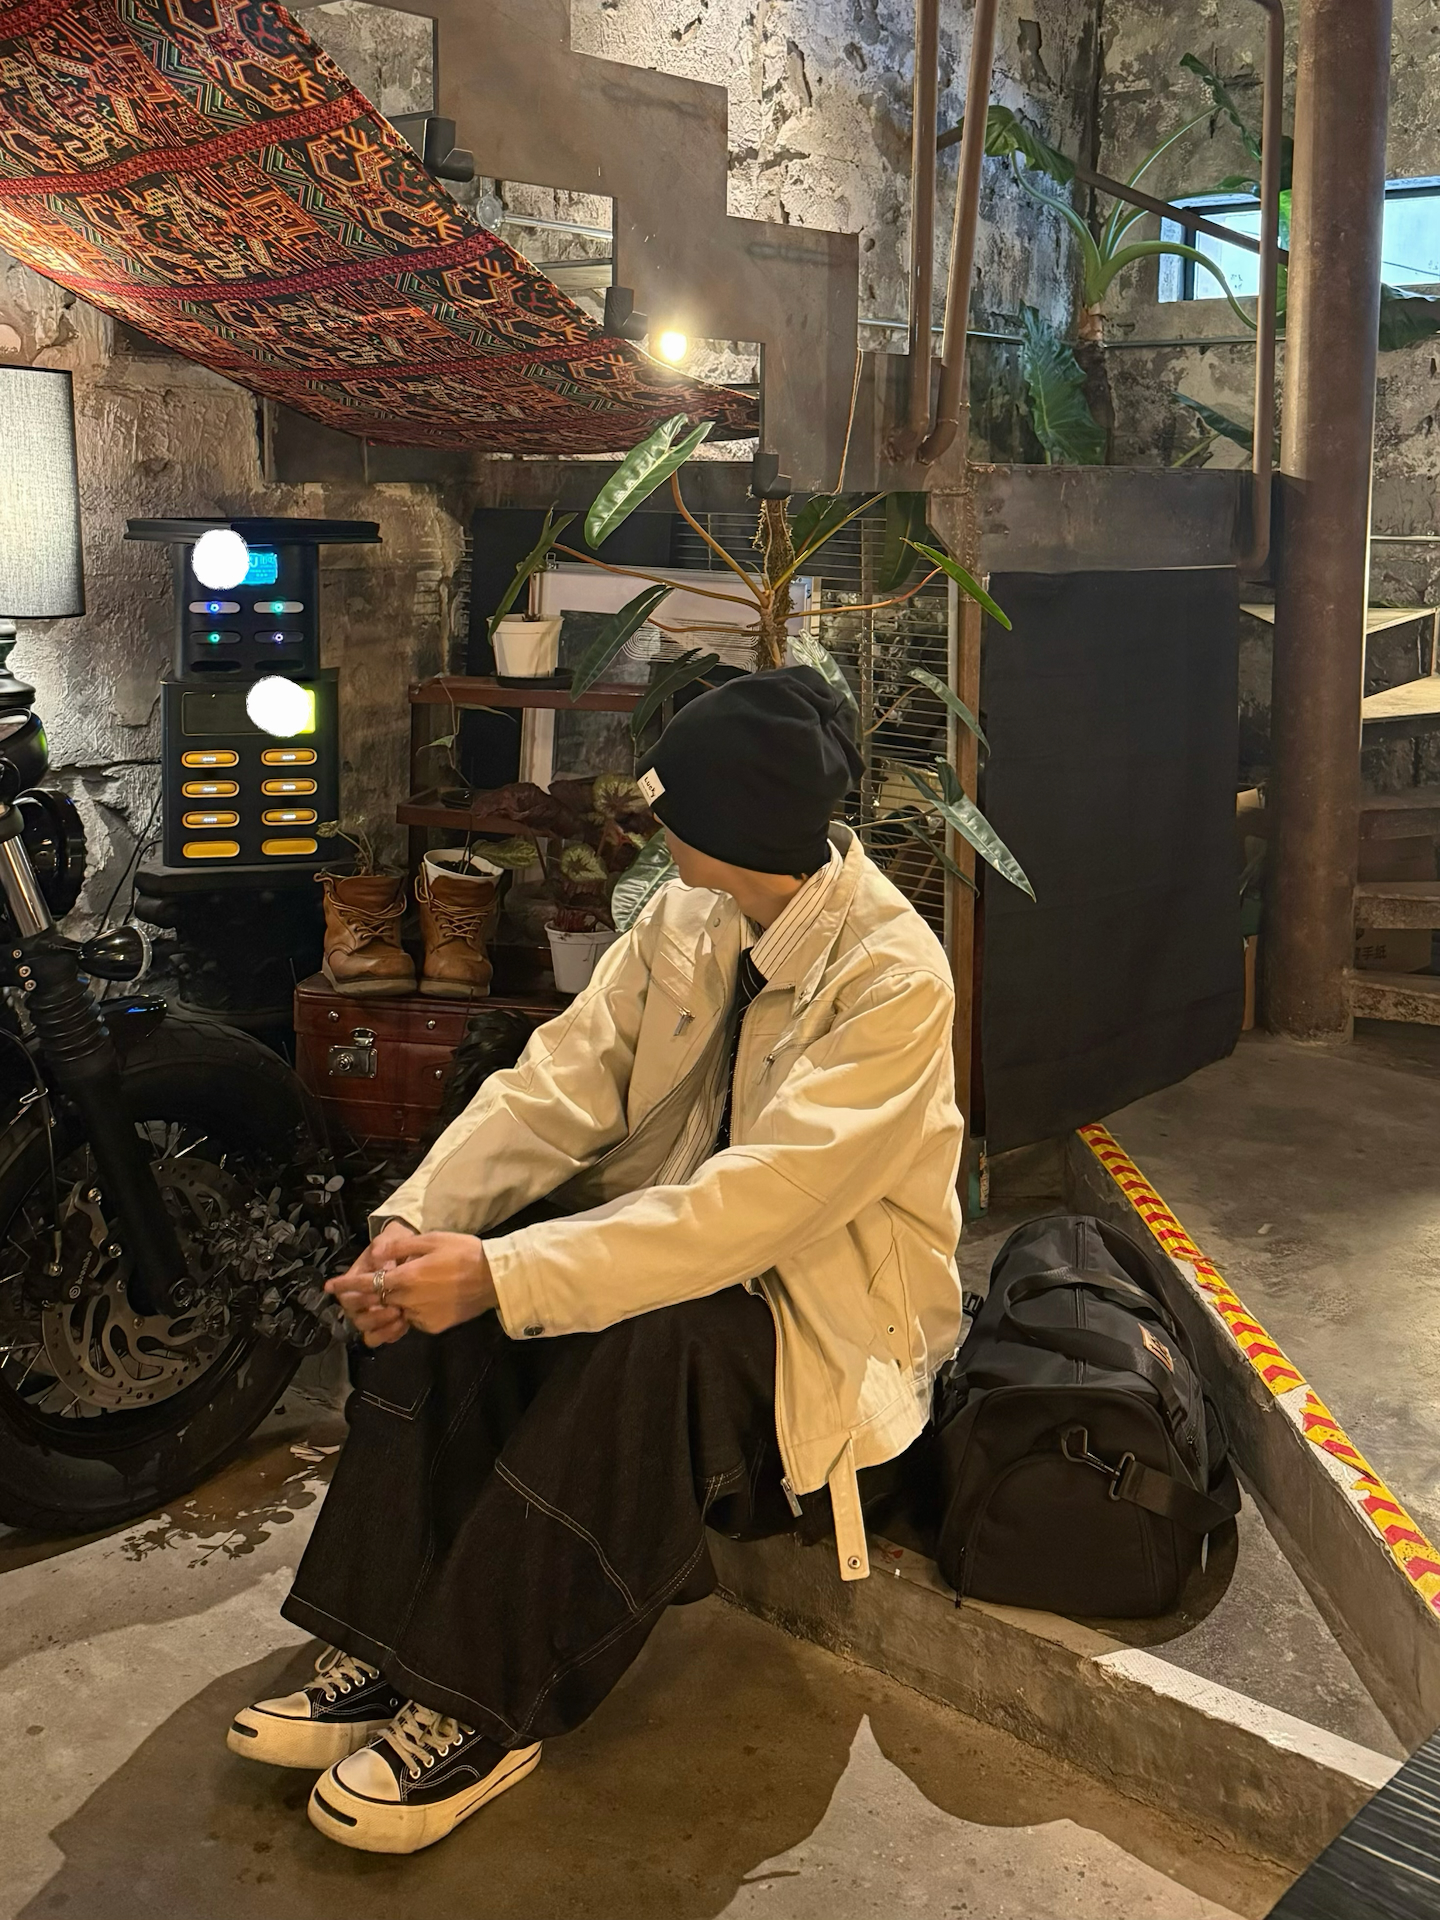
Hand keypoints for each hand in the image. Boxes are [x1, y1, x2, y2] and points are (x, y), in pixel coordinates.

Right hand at [326, 1220, 420, 1347]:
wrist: (418, 1253)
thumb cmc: (398, 1244)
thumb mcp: (391, 1238)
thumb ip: (384, 1244)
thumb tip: (376, 1254)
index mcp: (356, 1282)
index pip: (345, 1296)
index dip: (354, 1298)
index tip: (372, 1292)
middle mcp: (362, 1302)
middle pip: (356, 1318)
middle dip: (373, 1315)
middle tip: (392, 1306)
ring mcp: (376, 1315)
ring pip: (369, 1333)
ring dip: (382, 1327)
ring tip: (400, 1315)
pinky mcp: (390, 1323)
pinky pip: (386, 1337)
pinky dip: (393, 1334)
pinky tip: (406, 1323)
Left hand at [327, 1228, 497, 1340]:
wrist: (495, 1277)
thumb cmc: (464, 1252)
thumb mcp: (431, 1240)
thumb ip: (401, 1247)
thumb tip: (377, 1252)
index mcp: (406, 1277)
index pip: (367, 1283)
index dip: (346, 1286)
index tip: (329, 1287)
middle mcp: (409, 1300)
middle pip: (378, 1302)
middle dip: (368, 1298)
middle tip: (369, 1288)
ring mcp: (421, 1317)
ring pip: (396, 1313)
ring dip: (393, 1305)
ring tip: (407, 1292)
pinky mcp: (434, 1327)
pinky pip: (414, 1320)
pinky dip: (413, 1311)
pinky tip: (428, 1298)